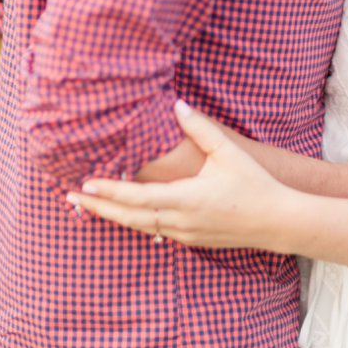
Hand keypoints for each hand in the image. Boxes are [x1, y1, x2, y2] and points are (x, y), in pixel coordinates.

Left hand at [69, 102, 298, 251]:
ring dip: (112, 215)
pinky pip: (154, 231)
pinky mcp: (191, 240)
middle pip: (127, 216)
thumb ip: (201, 130)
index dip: (108, 190)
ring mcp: (184, 234)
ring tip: (89, 206)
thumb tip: (177, 106)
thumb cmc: (255, 185)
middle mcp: (179, 220)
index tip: (84, 184)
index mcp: (186, 199)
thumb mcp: (229, 154)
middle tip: (70, 198)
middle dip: (97, 207)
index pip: (136, 196)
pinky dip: (134, 222)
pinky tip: (125, 215)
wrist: (278, 222)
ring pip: (138, 226)